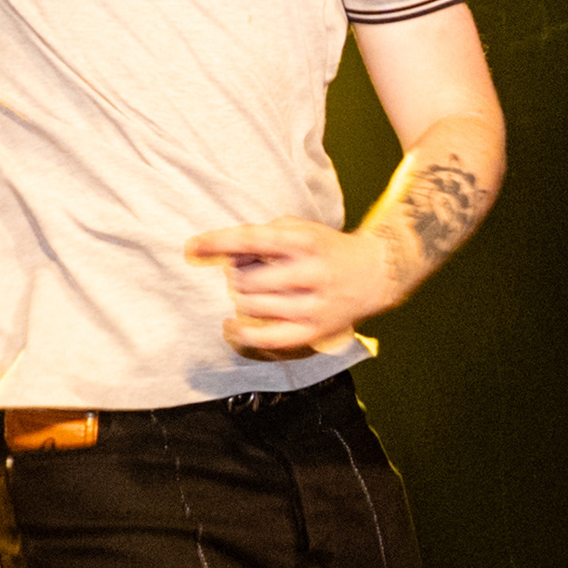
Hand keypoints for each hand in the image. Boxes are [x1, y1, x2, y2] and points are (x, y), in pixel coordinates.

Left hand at [185, 219, 394, 358]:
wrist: (375, 274)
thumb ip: (264, 236)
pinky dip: (242, 333)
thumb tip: (223, 254)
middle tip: (247, 272)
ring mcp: (313, 305)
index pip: (252, 240)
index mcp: (305, 241)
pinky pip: (266, 339)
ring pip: (251, 306)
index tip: (191, 246)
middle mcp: (310, 273)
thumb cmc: (326, 249)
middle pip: (246, 279)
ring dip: (242, 299)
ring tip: (254, 292)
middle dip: (236, 275)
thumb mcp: (301, 228)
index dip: (217, 243)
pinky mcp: (314, 331)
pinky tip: (232, 325)